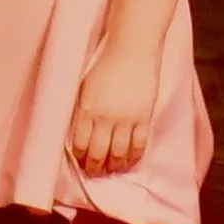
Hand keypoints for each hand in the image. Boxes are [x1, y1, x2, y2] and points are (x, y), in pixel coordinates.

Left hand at [68, 45, 158, 179]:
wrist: (132, 50)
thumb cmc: (104, 64)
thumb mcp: (85, 85)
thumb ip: (83, 108)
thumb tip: (80, 130)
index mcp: (87, 109)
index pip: (80, 142)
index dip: (79, 156)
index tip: (79, 161)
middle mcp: (106, 118)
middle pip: (98, 152)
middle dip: (94, 166)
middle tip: (93, 172)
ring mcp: (126, 120)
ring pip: (118, 153)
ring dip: (113, 166)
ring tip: (110, 170)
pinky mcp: (144, 118)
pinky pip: (139, 145)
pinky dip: (133, 157)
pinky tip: (129, 162)